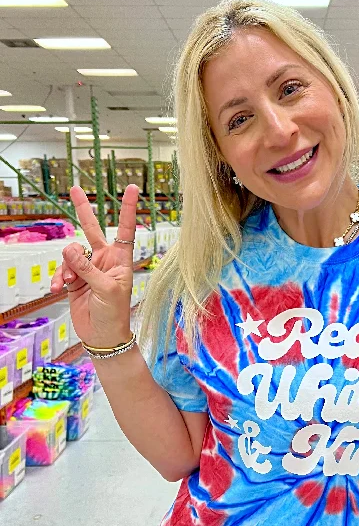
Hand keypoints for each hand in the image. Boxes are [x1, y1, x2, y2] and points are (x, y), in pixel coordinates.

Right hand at [50, 184, 139, 347]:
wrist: (102, 336)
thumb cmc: (114, 314)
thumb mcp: (106, 290)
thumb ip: (87, 268)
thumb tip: (69, 247)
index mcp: (120, 260)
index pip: (125, 229)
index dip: (128, 209)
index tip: (133, 188)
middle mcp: (104, 260)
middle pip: (92, 230)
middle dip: (83, 210)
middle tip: (75, 189)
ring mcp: (88, 269)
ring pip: (70, 255)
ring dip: (67, 268)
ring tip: (70, 283)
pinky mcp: (75, 280)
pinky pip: (62, 270)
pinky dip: (58, 278)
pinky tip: (59, 288)